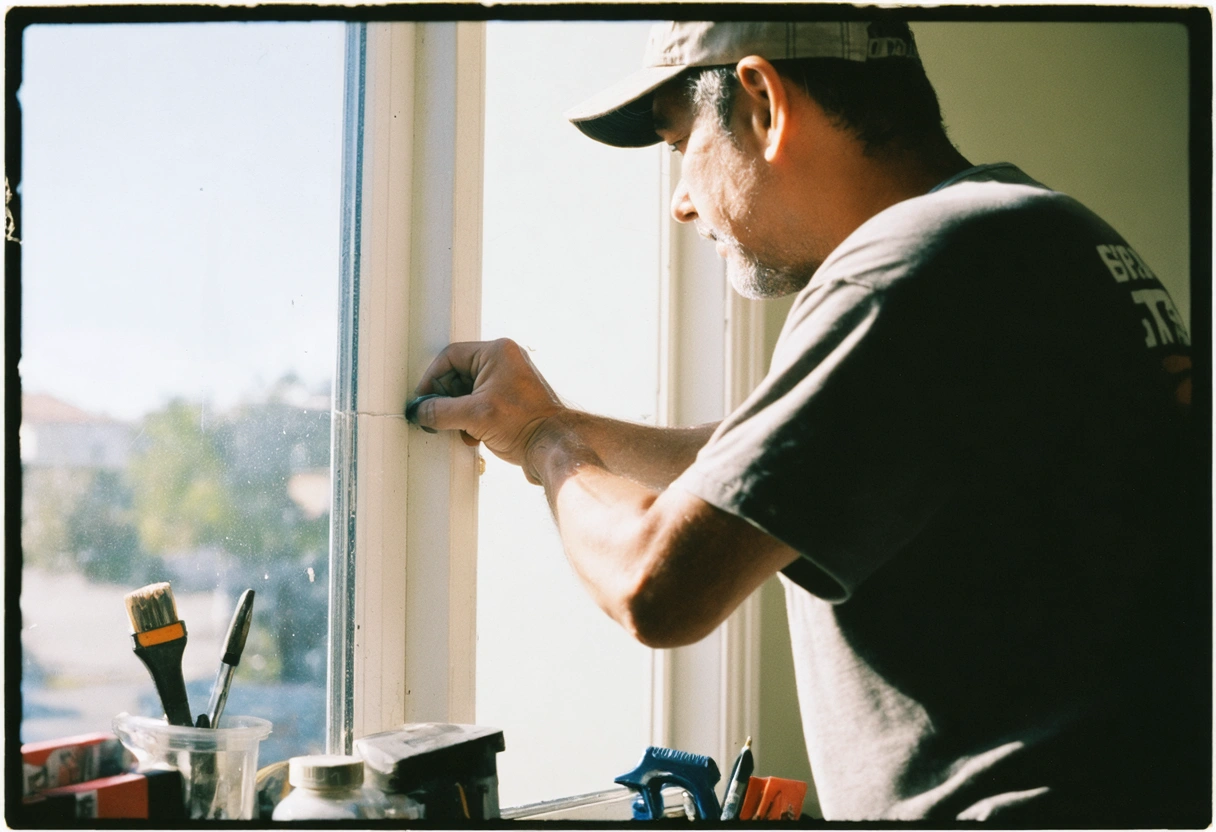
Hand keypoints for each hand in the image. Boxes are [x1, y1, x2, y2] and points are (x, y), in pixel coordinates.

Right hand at [410, 339, 564, 479]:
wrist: (551, 447)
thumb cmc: (526, 425)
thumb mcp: (473, 416)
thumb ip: (440, 411)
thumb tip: (420, 411)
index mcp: (497, 353)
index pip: (450, 357)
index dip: (431, 379)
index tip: (423, 400)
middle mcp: (503, 362)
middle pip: (457, 375)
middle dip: (446, 400)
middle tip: (437, 417)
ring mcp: (507, 381)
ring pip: (466, 392)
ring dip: (458, 413)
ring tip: (460, 429)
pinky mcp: (508, 401)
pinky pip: (478, 404)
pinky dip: (470, 419)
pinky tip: (473, 434)